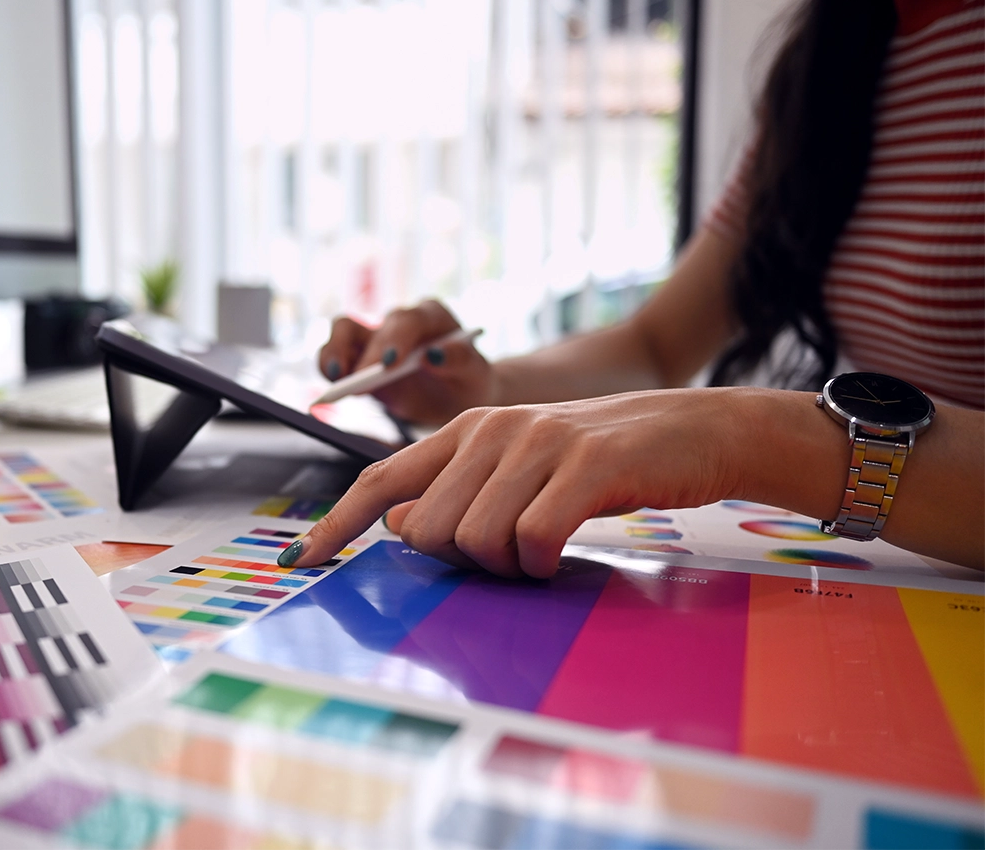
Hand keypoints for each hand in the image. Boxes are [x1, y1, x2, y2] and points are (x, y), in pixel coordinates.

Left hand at [284, 388, 803, 577]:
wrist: (693, 431)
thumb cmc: (599, 463)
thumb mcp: (519, 471)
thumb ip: (457, 494)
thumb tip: (399, 526)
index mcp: (466, 430)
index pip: (381, 479)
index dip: (336, 522)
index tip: (301, 561)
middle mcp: (491, 429)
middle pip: (430, 531)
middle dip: (464, 562)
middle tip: (514, 552)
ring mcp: (537, 443)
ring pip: (477, 541)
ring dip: (510, 565)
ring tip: (546, 543)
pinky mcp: (585, 464)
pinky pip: (533, 540)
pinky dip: (543, 562)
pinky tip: (564, 548)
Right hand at [318, 299, 495, 424]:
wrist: (459, 395)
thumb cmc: (469, 380)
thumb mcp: (476, 373)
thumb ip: (459, 359)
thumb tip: (434, 355)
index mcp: (432, 316)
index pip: (410, 320)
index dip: (397, 339)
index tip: (390, 363)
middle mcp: (400, 321)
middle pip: (373, 324)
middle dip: (367, 354)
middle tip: (363, 382)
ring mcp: (377, 338)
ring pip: (344, 330)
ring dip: (335, 352)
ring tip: (336, 378)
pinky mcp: (361, 358)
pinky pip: (336, 356)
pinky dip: (329, 367)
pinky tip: (332, 387)